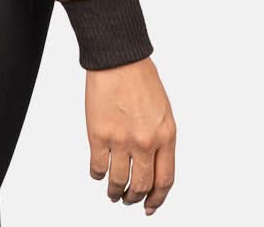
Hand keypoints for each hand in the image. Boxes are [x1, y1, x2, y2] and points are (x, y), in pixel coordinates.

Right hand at [85, 56, 175, 214]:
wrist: (117, 56)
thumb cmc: (139, 77)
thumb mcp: (162, 110)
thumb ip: (160, 138)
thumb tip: (151, 163)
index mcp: (166, 135)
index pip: (164, 180)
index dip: (157, 198)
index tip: (150, 206)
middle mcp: (145, 142)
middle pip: (141, 185)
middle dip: (135, 198)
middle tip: (128, 200)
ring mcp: (121, 140)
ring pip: (118, 181)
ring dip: (115, 192)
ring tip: (112, 193)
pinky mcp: (98, 134)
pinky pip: (97, 166)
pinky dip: (97, 174)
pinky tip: (97, 173)